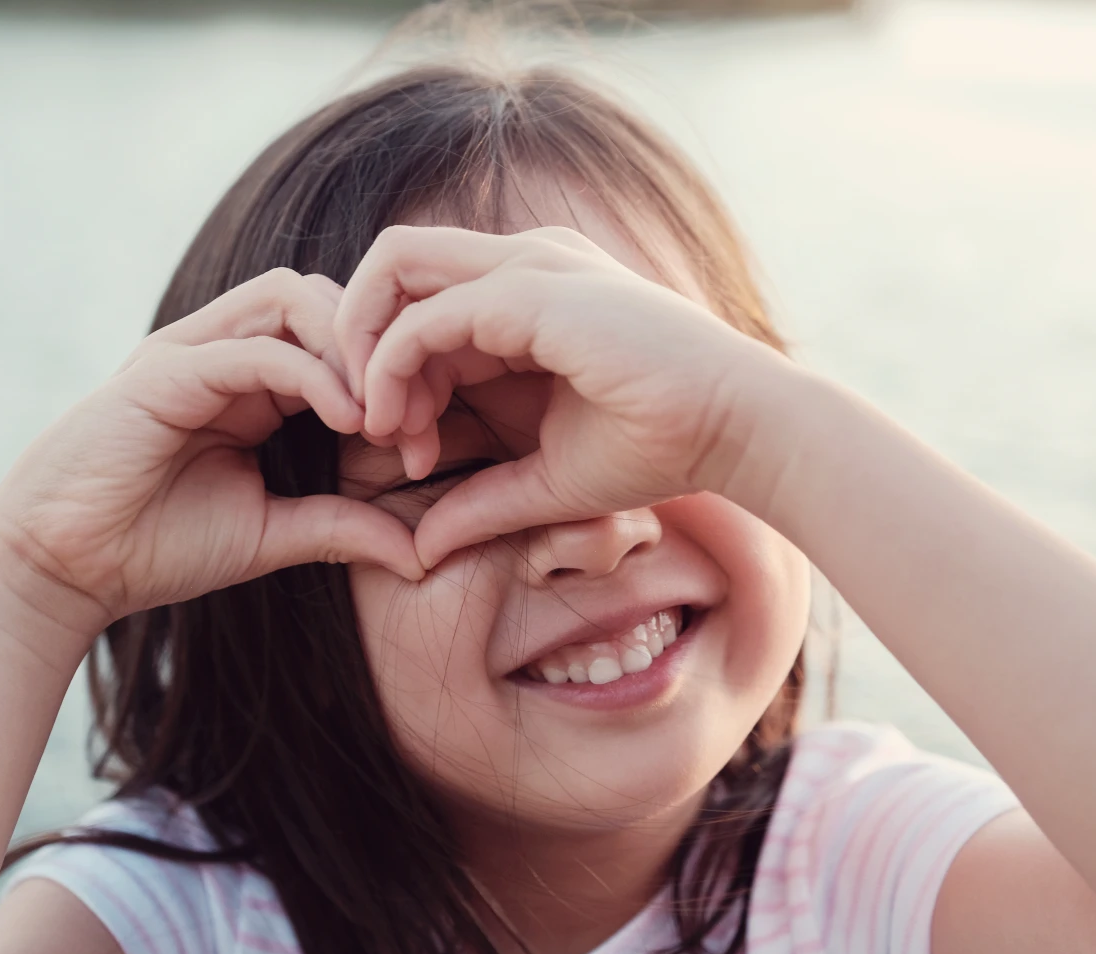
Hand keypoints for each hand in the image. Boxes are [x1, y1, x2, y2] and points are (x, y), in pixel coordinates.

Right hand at [0, 268, 423, 633]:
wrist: (61, 567)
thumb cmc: (155, 546)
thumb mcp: (270, 535)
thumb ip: (340, 528)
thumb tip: (419, 554)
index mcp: (250, 381)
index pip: (336, 335)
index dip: (391, 374)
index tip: (427, 439)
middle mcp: (223, 350)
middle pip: (324, 297)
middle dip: (381, 349)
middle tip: (417, 418)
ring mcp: (190, 352)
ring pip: (291, 298)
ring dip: (350, 348)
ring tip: (384, 414)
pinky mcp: (163, 372)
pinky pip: (250, 348)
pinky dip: (307, 373)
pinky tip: (346, 421)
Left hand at [334, 225, 800, 567]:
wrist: (736, 429)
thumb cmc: (659, 447)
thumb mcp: (547, 480)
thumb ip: (480, 503)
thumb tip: (422, 547)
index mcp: (528, 293)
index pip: (423, 302)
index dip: (396, 376)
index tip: (414, 456)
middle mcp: (521, 264)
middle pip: (395, 268)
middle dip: (359, 341)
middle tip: (368, 425)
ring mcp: (525, 268)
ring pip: (394, 273)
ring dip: (366, 352)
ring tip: (384, 429)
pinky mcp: (529, 292)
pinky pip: (423, 318)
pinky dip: (392, 369)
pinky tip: (403, 427)